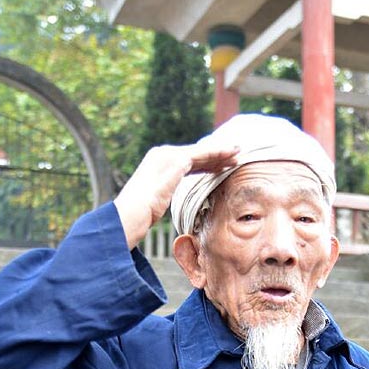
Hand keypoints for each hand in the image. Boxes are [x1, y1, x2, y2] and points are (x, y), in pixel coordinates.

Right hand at [114, 141, 238, 249]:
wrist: (130, 214)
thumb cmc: (138, 216)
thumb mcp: (153, 203)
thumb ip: (161, 196)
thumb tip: (158, 206)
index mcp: (156, 162)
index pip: (186, 161)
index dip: (205, 163)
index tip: (220, 166)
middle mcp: (161, 154)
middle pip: (195, 154)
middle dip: (215, 155)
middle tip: (234, 156)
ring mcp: (168, 155)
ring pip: (201, 152)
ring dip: (221, 153)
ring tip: (238, 154)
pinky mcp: (176, 161)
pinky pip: (203, 155)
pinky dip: (218, 154)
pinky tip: (230, 156)